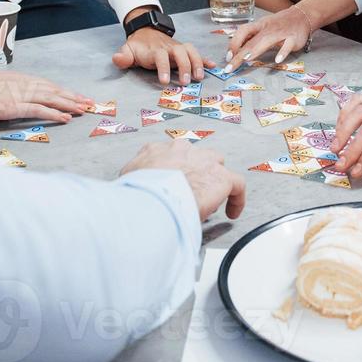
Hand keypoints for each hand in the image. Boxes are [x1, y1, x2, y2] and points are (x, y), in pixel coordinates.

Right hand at [0, 70, 93, 122]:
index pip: (47, 84)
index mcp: (18, 78)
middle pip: (53, 90)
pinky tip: (66, 118)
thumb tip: (16, 97)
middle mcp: (22, 83)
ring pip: (51, 98)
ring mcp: (18, 94)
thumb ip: (8, 90)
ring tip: (83, 110)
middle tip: (89, 103)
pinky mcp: (13, 105)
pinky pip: (38, 110)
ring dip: (69, 104)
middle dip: (72, 96)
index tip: (77, 96)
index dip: (64, 91)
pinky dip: (54, 114)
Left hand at [112, 26, 206, 86]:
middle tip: (186, 82)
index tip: (164, 81)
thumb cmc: (138, 46)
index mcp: (155, 49)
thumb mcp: (128, 50)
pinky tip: (213, 66)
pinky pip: (197, 53)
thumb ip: (123, 56)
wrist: (147, 31)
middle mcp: (169, 47)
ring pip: (191, 51)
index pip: (160, 57)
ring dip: (197, 63)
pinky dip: (205, 59)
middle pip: (180, 52)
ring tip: (200, 77)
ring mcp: (178, 47)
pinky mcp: (184, 50)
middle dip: (184, 66)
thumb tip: (116, 58)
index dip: (163, 68)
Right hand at [119, 140, 246, 221]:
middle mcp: (181, 150)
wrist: (152, 199)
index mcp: (156, 150)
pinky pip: (236, 185)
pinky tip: (232, 211)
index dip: (173, 171)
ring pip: (216, 166)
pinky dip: (236, 198)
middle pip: (194, 157)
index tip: (173, 184)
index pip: (169, 155)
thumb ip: (131, 181)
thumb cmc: (137, 194)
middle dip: (195, 172)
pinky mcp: (220, 177)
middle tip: (190, 193)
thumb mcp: (124, 182)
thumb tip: (129, 192)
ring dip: (214, 181)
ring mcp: (203, 161)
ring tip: (210, 200)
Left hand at [223, 5, 313, 72]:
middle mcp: (268, 28)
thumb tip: (235, 50)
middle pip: (251, 41)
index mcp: (259, 26)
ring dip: (255, 50)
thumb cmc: (279, 24)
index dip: (233, 43)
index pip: (242, 31)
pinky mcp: (293, 38)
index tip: (228, 57)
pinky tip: (277, 60)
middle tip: (230, 67)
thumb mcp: (263, 28)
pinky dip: (282, 52)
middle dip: (239, 54)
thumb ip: (251, 39)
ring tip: (245, 60)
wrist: (301, 16)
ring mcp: (281, 33)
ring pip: (266, 41)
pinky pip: (287, 46)